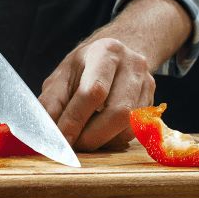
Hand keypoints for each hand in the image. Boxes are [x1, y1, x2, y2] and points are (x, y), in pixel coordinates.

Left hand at [39, 38, 155, 151]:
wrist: (115, 56)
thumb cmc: (84, 67)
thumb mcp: (62, 75)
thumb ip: (52, 102)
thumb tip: (46, 132)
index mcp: (107, 52)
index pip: (94, 91)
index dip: (75, 120)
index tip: (61, 141)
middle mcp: (133, 65)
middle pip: (118, 112)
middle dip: (91, 136)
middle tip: (72, 145)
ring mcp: (147, 85)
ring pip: (129, 127)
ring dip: (102, 141)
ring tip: (83, 137)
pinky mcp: (152, 103)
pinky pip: (134, 132)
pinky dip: (113, 140)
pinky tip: (99, 133)